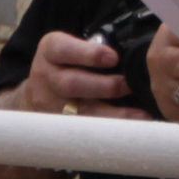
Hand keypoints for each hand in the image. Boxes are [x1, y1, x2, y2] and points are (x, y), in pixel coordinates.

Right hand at [8, 28, 147, 118]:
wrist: (38, 93)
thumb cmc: (67, 65)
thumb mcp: (71, 48)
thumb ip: (94, 47)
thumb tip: (133, 52)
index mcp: (51, 50)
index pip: (65, 50)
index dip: (89, 54)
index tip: (113, 58)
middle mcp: (46, 77)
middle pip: (71, 83)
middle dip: (104, 86)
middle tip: (128, 85)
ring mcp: (50, 104)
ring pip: (80, 112)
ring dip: (113, 114)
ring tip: (140, 115)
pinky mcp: (59, 126)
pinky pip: (86, 131)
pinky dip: (110, 130)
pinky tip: (130, 129)